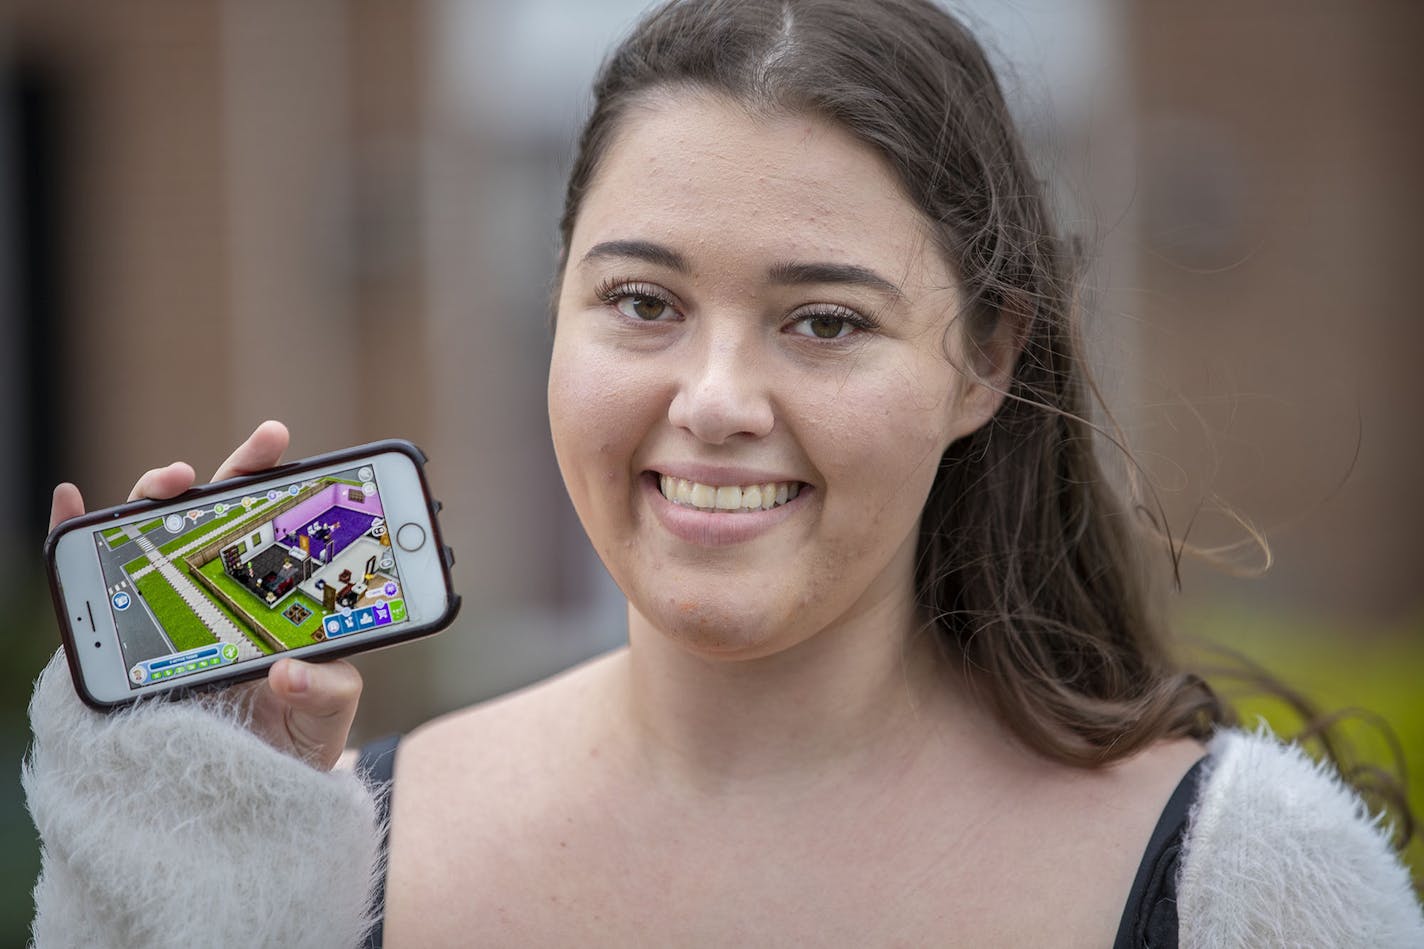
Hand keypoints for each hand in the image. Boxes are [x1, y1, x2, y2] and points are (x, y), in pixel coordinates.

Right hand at [49, 421, 362, 770]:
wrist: (254, 795)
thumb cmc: (295, 742)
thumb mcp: (326, 717)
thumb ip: (326, 691)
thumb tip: (290, 672)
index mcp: (272, 603)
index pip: (271, 530)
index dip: (274, 482)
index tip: (281, 443)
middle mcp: (221, 598)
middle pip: (219, 521)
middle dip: (236, 472)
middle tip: (263, 444)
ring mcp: (170, 615)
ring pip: (156, 541)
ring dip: (158, 499)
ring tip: (172, 479)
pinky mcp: (125, 646)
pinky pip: (93, 591)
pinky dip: (74, 539)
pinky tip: (71, 504)